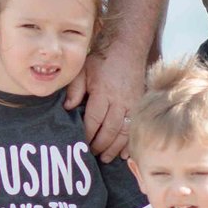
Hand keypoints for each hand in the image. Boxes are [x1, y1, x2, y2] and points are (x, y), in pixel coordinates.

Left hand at [70, 49, 146, 164]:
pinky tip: (125, 154)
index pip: (94, 120)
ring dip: (114, 148)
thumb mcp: (82, 71)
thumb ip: (74, 90)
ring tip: (104, 158)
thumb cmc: (101, 61)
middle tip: (90, 155)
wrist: (127, 49)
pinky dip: (130, 143)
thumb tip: (67, 109)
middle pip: (109, 130)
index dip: (87, 135)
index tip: (79, 144)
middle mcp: (120, 101)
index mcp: (103, 93)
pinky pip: (135, 128)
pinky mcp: (140, 106)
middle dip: (99, 146)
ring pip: (124, 132)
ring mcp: (133, 104)